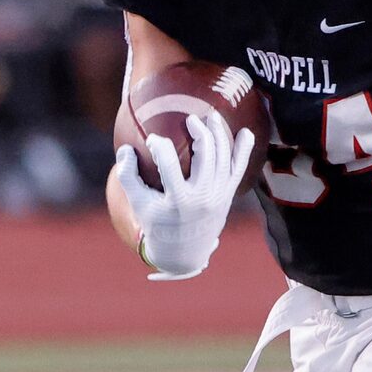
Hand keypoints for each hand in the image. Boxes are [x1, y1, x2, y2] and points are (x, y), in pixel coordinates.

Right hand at [112, 111, 252, 280]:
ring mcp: (218, 197)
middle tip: (191, 119)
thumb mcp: (138, 204)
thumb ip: (128, 176)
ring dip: (219, 134)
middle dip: (200, 131)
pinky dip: (243, 150)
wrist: (184, 253)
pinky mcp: (228, 196)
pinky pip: (238, 169)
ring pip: (223, 157)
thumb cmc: (157, 224)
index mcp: (177, 201)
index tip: (153, 139)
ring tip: (211, 117)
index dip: (160, 146)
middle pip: (205, 155)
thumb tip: (125, 148)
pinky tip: (246, 132)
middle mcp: (202, 198)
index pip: (168, 165)